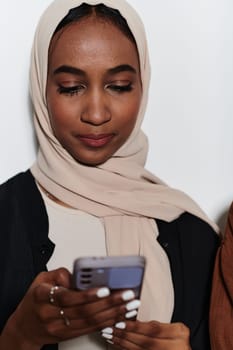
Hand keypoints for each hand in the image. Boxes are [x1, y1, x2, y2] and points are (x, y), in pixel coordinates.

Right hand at [1, 268, 138, 349]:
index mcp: (42, 296)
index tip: (105, 288)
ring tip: (128, 305)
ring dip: (112, 314)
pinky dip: (106, 322)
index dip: (87, 294)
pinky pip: (89, 329)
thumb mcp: (42, 278)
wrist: (25, 325)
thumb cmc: (36, 298)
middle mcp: (50, 314)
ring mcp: (59, 328)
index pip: (66, 296)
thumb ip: (61, 273)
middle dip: (109, 303)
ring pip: (89, 322)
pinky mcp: (67, 335)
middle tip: (126, 295)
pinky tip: (119, 316)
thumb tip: (80, 275)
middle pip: (83, 311)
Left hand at [101, 320, 190, 349]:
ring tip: (111, 335)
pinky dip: (127, 349)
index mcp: (180, 333)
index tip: (121, 322)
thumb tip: (133, 315)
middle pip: (147, 341)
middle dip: (127, 335)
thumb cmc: (178, 339)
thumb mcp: (174, 328)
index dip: (137, 326)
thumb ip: (159, 325)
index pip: (154, 329)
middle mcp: (177, 346)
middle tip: (112, 328)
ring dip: (124, 343)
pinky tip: (119, 344)